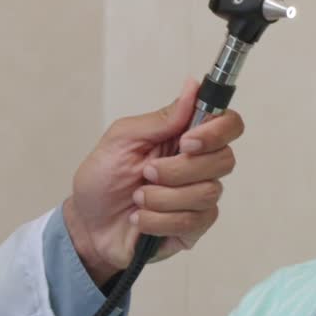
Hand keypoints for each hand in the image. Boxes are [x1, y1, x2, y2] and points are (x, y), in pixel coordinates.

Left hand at [62, 79, 243, 286]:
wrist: (87, 224)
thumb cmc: (102, 178)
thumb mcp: (122, 139)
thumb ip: (161, 118)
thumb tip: (193, 87)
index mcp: (185, 137)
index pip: (228, 124)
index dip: (217, 131)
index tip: (186, 141)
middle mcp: (199, 165)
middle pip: (224, 160)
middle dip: (180, 169)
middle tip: (147, 172)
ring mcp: (198, 198)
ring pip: (207, 193)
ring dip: (163, 197)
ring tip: (138, 198)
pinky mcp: (193, 228)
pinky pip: (193, 221)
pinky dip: (159, 220)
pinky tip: (140, 219)